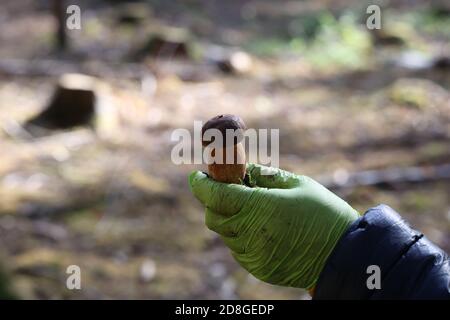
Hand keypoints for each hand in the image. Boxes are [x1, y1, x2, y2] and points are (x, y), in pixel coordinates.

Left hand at [189, 163, 359, 288]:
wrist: (343, 254)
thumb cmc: (324, 213)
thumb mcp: (298, 184)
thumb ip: (266, 176)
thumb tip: (244, 170)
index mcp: (259, 206)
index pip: (216, 195)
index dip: (202, 185)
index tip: (197, 176)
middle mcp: (250, 232)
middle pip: (213, 217)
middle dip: (214, 202)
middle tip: (227, 192)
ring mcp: (253, 253)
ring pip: (225, 234)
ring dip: (229, 220)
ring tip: (252, 211)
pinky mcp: (258, 268)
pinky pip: (238, 250)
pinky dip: (241, 237)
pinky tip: (261, 230)